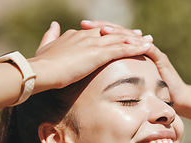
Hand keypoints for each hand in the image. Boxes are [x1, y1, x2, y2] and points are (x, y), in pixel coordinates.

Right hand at [29, 21, 152, 92]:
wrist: (41, 71)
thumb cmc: (41, 64)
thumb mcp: (45, 47)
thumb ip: (51, 35)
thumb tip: (54, 24)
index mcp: (76, 35)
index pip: (98, 32)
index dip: (111, 33)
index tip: (120, 35)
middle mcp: (86, 36)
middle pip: (112, 33)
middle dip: (127, 34)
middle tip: (141, 35)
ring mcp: (93, 44)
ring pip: (119, 40)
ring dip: (136, 40)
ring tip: (149, 40)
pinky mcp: (97, 54)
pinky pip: (120, 50)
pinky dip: (135, 48)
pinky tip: (146, 48)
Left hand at [81, 20, 190, 108]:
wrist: (174, 98)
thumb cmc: (148, 93)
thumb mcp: (126, 83)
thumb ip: (113, 78)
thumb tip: (91, 78)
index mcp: (127, 52)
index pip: (109, 38)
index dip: (94, 32)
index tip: (78, 29)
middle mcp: (137, 48)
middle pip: (117, 33)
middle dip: (101, 27)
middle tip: (85, 24)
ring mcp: (148, 51)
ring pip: (131, 38)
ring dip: (116, 32)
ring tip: (101, 29)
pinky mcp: (160, 59)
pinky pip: (148, 49)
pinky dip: (137, 45)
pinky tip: (126, 43)